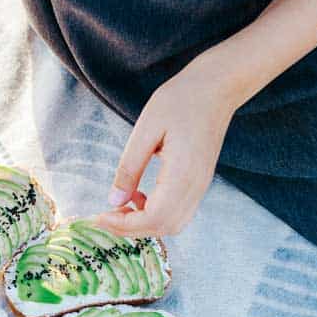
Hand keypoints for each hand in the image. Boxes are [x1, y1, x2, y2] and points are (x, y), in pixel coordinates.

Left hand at [97, 54, 244, 237]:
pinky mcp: (200, 182)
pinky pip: (179, 211)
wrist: (217, 87)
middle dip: (131, 228)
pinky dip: (156, 213)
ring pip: (173, 224)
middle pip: (164, 227)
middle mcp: (196, 186)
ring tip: (121, 205)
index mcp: (182, 173)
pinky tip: (139, 195)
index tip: (99, 216)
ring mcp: (201, 186)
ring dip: (144, 223)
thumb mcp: (146, 129)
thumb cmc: (180, 100)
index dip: (124, 224)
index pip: (153, 218)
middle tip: (105, 215)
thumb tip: (114, 200)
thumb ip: (130, 167)